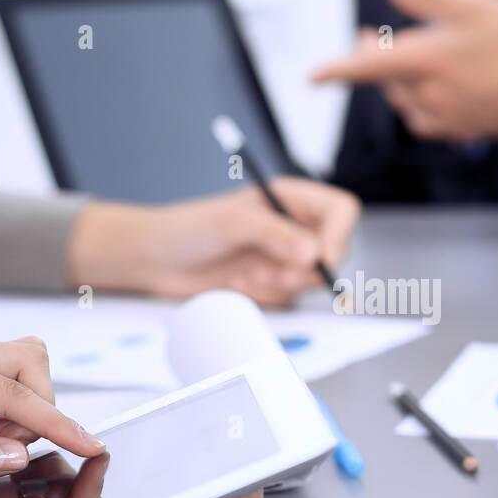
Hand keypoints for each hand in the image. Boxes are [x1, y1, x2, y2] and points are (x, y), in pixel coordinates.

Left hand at [0, 338, 105, 497]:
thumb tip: (20, 455)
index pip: (11, 390)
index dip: (54, 421)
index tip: (88, 443)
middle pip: (29, 360)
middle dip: (41, 406)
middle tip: (17, 445)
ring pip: (28, 365)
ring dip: (33, 405)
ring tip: (5, 439)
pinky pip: (15, 380)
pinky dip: (22, 407)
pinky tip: (1, 433)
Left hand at [68, 178, 359, 306]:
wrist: (156, 261)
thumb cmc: (188, 228)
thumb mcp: (231, 223)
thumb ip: (274, 234)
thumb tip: (313, 253)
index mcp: (290, 198)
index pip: (340, 211)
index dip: (338, 235)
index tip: (321, 260)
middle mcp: (294, 226)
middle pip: (334, 251)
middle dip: (305, 270)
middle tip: (275, 276)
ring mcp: (285, 257)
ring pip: (312, 280)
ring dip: (281, 285)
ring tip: (246, 278)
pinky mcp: (274, 284)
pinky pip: (290, 299)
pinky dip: (267, 298)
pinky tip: (238, 287)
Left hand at [312, 0, 497, 141]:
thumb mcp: (474, 4)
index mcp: (428, 61)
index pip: (367, 67)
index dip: (336, 69)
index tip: (313, 76)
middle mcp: (431, 95)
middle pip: (385, 81)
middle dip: (373, 61)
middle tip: (369, 39)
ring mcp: (446, 118)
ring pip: (403, 101)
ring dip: (395, 81)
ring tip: (402, 60)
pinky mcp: (461, 132)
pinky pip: (424, 118)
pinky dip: (417, 102)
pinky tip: (429, 89)